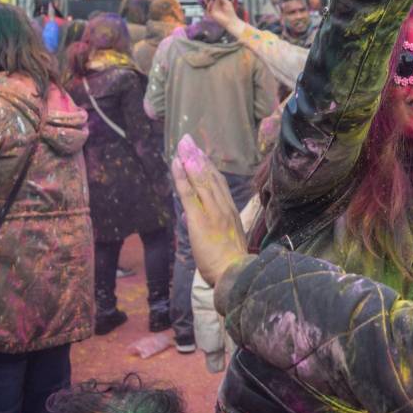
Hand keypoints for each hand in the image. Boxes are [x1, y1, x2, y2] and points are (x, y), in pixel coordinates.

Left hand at [171, 135, 247, 285]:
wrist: (235, 273)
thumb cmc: (232, 262)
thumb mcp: (231, 238)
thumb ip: (223, 224)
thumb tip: (208, 216)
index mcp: (231, 211)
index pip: (219, 183)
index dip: (208, 166)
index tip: (200, 153)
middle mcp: (223, 206)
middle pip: (210, 176)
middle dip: (198, 156)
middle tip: (188, 140)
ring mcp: (212, 211)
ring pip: (200, 180)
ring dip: (190, 160)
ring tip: (182, 145)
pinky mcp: (200, 219)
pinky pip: (189, 193)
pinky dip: (182, 176)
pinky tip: (177, 163)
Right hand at [205, 0, 245, 38]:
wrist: (230, 21)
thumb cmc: (230, 12)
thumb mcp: (226, 3)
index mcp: (219, 0)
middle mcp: (214, 3)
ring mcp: (212, 7)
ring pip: (207, 1)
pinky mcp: (211, 13)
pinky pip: (207, 8)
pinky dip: (209, 5)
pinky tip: (211, 2)